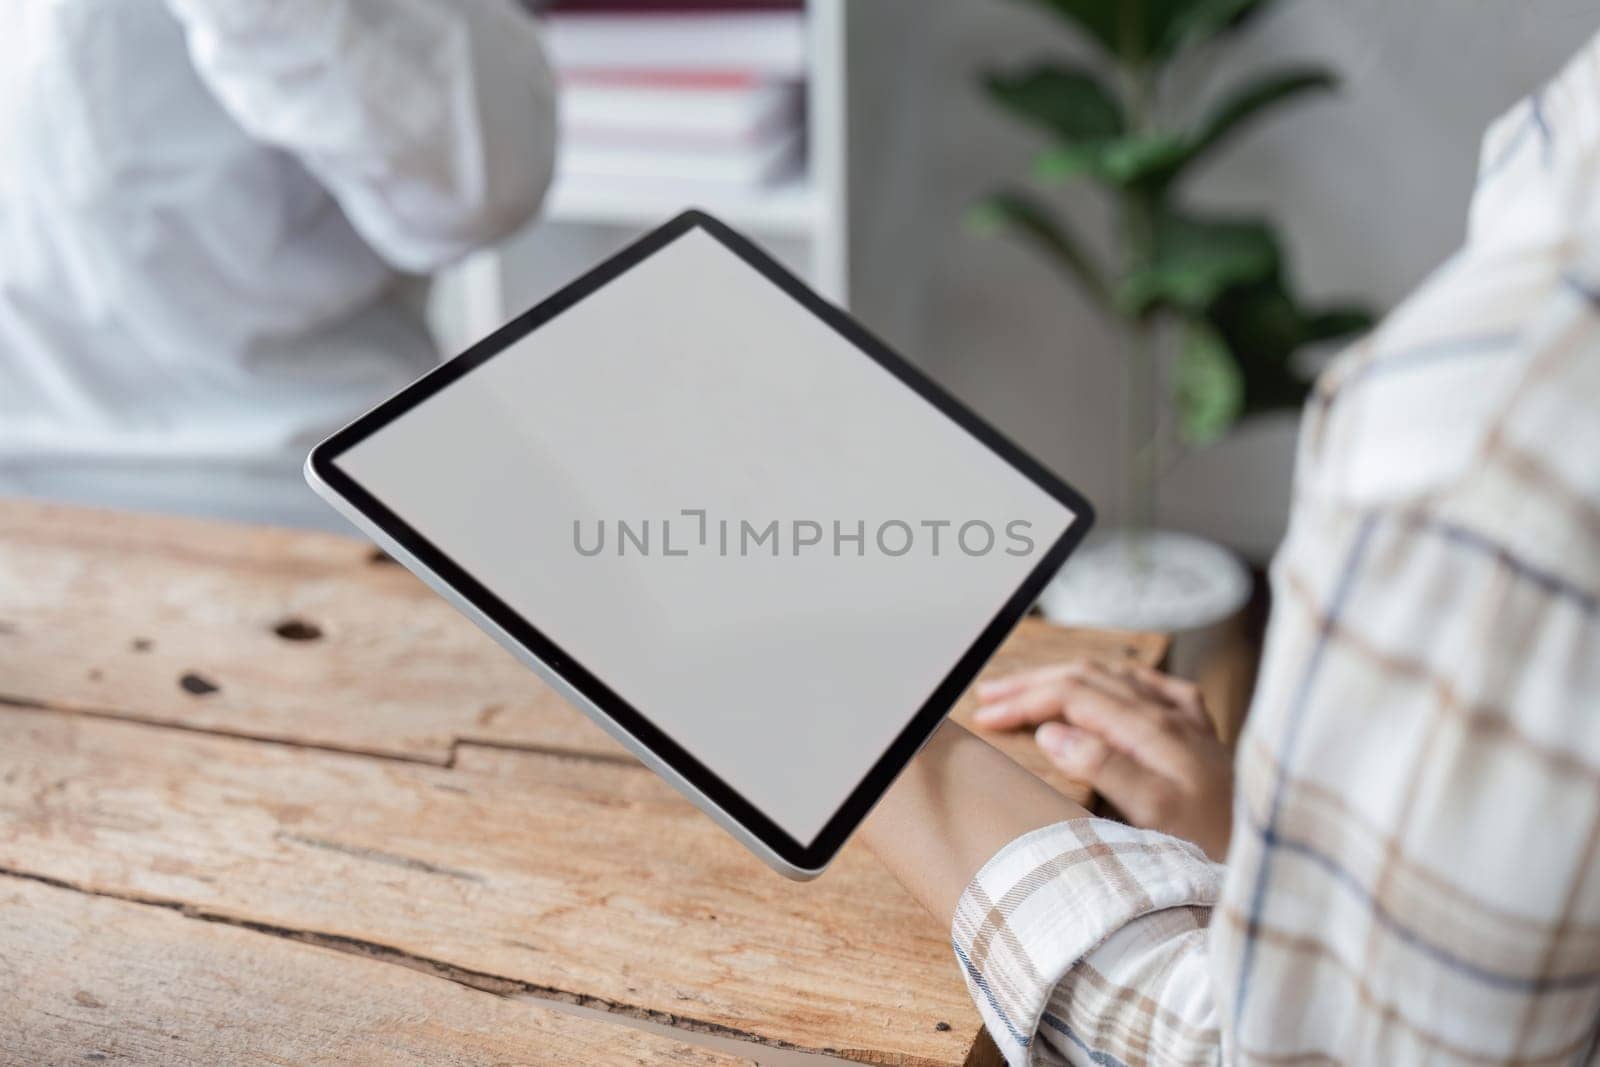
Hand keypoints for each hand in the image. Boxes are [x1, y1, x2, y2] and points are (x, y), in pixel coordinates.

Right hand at [972, 661, 1233, 860]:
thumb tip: (1054, 733)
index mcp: (1153, 729)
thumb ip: (1107, 767)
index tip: (985, 716)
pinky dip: (1117, 681)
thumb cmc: (1218, 847)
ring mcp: (1188, 724)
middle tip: (988, 698)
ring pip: (1115, 679)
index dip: (1025, 701)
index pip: (1073, 695)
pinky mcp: (1202, 738)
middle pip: (1088, 679)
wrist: (1278, 861)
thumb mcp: (1157, 815)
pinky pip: (1154, 690)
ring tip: (1030, 688)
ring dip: (1065, 679)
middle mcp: (1171, 716)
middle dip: (1033, 684)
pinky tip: (1112, 685)